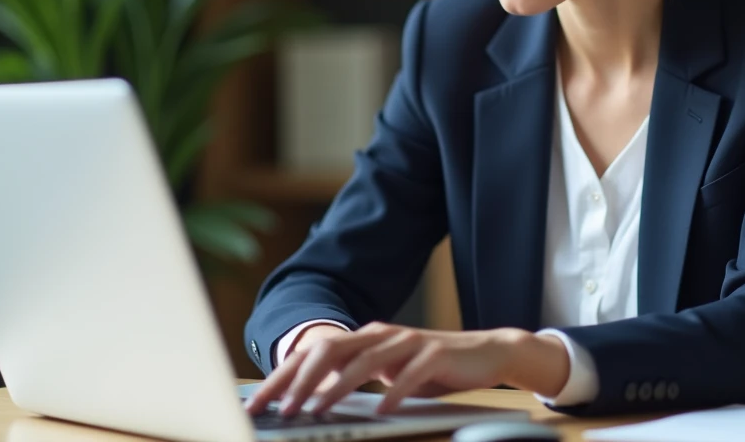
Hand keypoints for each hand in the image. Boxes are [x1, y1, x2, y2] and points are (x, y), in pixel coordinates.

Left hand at [243, 321, 569, 416]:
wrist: (486, 353)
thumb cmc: (433, 368)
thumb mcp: (388, 373)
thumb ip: (356, 379)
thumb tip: (313, 401)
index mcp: (366, 338)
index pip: (315, 353)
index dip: (285, 376)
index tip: (259, 401)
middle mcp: (382, 334)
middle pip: (331, 350)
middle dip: (302, 380)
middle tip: (282, 409)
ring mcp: (408, 341)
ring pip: (365, 360)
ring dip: (338, 387)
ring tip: (318, 410)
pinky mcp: (435, 353)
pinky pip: (409, 373)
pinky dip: (393, 391)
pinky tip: (382, 409)